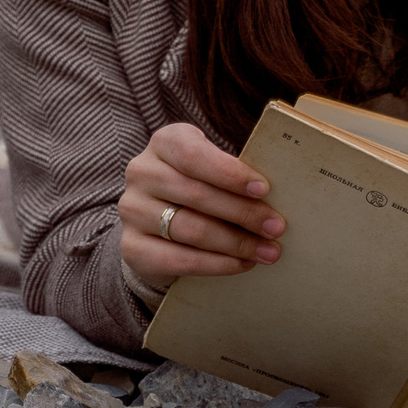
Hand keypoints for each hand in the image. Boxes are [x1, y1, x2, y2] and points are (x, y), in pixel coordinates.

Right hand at [118, 123, 284, 284]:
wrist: (157, 224)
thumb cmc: (198, 188)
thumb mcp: (212, 171)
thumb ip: (234, 176)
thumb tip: (272, 199)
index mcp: (165, 143)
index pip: (194, 155)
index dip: (229, 173)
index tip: (263, 189)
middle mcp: (141, 172)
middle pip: (197, 195)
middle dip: (244, 213)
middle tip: (276, 227)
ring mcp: (132, 210)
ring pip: (192, 229)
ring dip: (236, 243)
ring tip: (267, 250)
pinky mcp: (131, 247)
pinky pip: (180, 259)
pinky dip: (217, 264)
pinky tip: (242, 264)